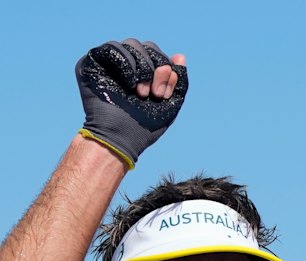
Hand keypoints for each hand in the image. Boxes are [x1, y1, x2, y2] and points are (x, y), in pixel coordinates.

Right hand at [75, 38, 187, 166]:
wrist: (120, 139)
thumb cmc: (144, 127)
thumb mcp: (170, 105)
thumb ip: (179, 81)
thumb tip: (181, 56)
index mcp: (143, 73)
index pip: (158, 55)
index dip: (165, 70)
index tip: (163, 96)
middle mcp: (126, 65)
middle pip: (147, 46)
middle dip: (155, 69)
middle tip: (152, 95)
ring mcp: (109, 62)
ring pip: (132, 44)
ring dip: (142, 68)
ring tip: (140, 93)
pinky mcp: (93, 62)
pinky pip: (113, 48)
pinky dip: (126, 64)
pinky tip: (128, 84)